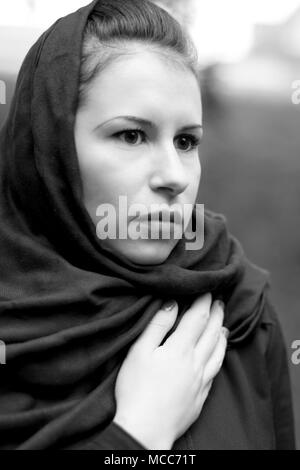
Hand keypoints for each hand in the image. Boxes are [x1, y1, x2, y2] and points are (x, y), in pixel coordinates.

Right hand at [113, 293, 227, 449]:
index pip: (198, 318)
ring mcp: (201, 381)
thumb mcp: (139, 351)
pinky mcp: (200, 396)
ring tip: (224, 324)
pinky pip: (216, 370)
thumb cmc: (135, 389)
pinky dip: (220, 356)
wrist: (144, 430)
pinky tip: (218, 355)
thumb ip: (157, 325)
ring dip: (222, 334)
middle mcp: (196, 362)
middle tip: (220, 300)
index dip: (204, 301)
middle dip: (217, 313)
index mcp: (180, 348)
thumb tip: (172, 303)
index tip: (207, 289)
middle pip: (212, 332)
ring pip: (218, 352)